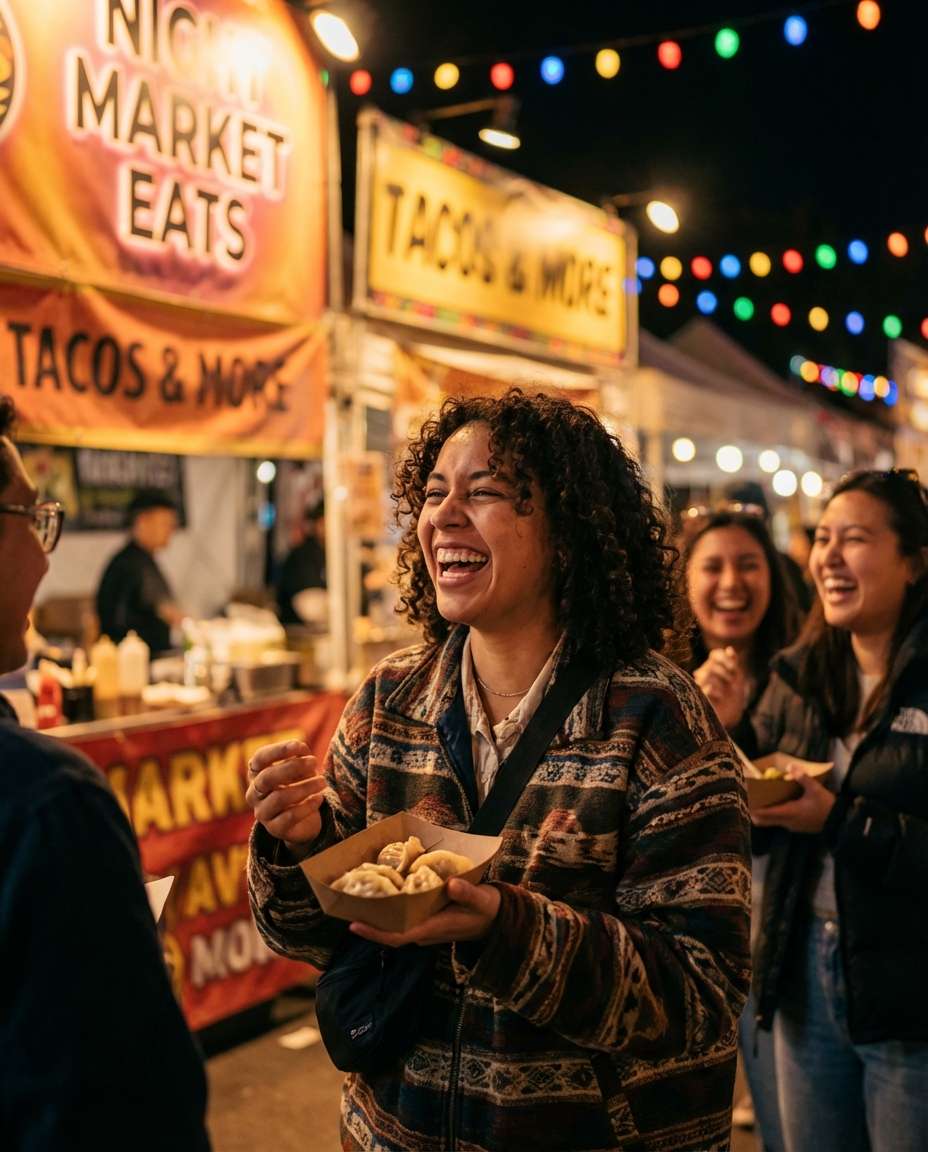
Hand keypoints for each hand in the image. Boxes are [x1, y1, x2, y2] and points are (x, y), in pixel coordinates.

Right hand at [245, 740, 326, 852]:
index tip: (301, 746)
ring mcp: (262, 812)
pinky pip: (290, 816)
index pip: (259, 758)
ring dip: (305, 787)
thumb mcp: (299, 769)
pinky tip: (319, 798)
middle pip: (267, 778)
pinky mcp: (275, 829)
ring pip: (279, 797)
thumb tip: (302, 750)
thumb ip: (299, 757)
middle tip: (314, 762)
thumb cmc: (298, 785)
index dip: (278, 750)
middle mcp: (254, 793)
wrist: (303, 820)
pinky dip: (308, 805)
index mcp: (256, 774)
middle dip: (292, 767)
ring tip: (323, 782)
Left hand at [348, 878, 500, 948]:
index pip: (398, 937)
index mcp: (433, 928)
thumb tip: (451, 884)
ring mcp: (426, 926)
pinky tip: (384, 891)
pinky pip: (404, 918)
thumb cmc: (488, 910)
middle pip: (390, 931)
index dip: (375, 933)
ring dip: (379, 914)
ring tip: (360, 894)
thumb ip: (467, 892)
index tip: (354, 925)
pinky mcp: (428, 920)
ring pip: (396, 924)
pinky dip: (392, 908)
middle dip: (369, 921)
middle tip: (348, 902)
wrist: (497, 920)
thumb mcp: (482, 899)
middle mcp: (425, 931)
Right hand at [693, 646, 747, 729]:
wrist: (731, 714)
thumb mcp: (737, 677)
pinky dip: (713, 690)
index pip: (715, 654)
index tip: (734, 668)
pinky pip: (704, 688)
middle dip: (725, 672)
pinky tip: (720, 696)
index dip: (725, 659)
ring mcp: (701, 684)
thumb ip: (733, 661)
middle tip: (732, 681)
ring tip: (727, 690)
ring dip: (720, 681)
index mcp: (713, 666)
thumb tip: (728, 648)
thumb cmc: (733, 694)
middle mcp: (704, 673)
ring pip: (706, 674)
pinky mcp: (700, 696)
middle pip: (712, 665)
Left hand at [751, 769, 835, 833]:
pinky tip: (777, 802)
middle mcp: (786, 822)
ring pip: (772, 821)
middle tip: (749, 799)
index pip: (764, 814)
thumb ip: (802, 777)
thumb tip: (790, 766)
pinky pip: (780, 821)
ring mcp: (792, 826)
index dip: (752, 808)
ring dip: (765, 812)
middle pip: (764, 820)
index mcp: (788, 813)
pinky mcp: (797, 826)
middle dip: (755, 811)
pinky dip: (774, 813)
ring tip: (761, 799)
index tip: (744, 801)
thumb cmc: (826, 806)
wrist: (839, 822)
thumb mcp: (815, 789)